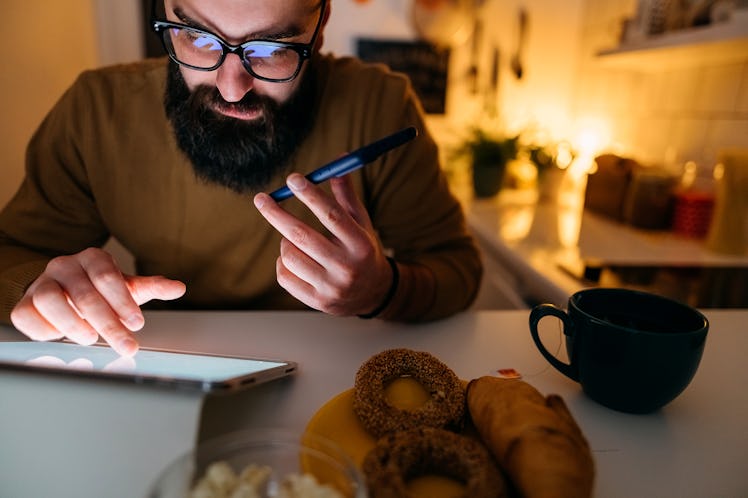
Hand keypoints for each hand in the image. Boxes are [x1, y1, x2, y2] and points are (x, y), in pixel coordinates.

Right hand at [10, 248, 185, 355]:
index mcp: (93, 258)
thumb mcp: (128, 287)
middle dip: (108, 323)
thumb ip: (152, 287)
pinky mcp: (25, 303)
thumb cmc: (101, 290)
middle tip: (126, 345)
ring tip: (91, 339)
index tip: (137, 324)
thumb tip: (179, 288)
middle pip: (84, 294)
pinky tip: (62, 338)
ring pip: (49, 299)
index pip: (107, 276)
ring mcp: (42, 283)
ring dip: (72, 324)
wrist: (66, 290)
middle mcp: (65, 266)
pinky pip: (26, 314)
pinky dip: (43, 329)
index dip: (122, 301)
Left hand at [254, 173, 392, 316]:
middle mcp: (347, 267)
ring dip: (285, 241)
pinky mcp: (317, 301)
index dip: (310, 195)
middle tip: (262, 199)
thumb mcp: (361, 223)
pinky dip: (282, 262)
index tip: (292, 179)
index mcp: (360, 244)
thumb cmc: (363, 250)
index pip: (332, 216)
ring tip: (294, 239)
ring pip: (290, 256)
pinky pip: (285, 276)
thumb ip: (347, 195)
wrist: (374, 293)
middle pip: (302, 236)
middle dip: (277, 214)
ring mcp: (331, 287)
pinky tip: (293, 258)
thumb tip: (339, 160)